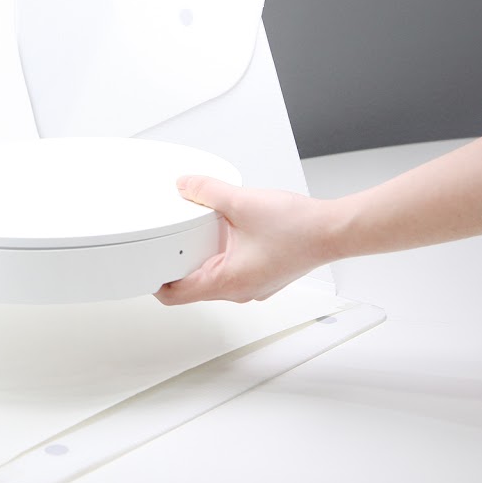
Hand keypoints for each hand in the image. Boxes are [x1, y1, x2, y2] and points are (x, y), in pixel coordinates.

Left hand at [154, 175, 341, 304]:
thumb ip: (206, 191)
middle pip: (191, 287)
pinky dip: (223, 254)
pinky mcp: (263, 276)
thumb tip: (185, 185)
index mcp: (226, 283)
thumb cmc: (300, 228)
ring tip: (199, 232)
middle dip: (177, 264)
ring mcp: (253, 287)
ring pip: (213, 278)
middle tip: (168, 241)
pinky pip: (233, 270)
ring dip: (202, 257)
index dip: (154, 282)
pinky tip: (227, 233)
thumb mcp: (241, 202)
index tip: (144, 267)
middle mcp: (239, 292)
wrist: (336, 230)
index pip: (174, 296)